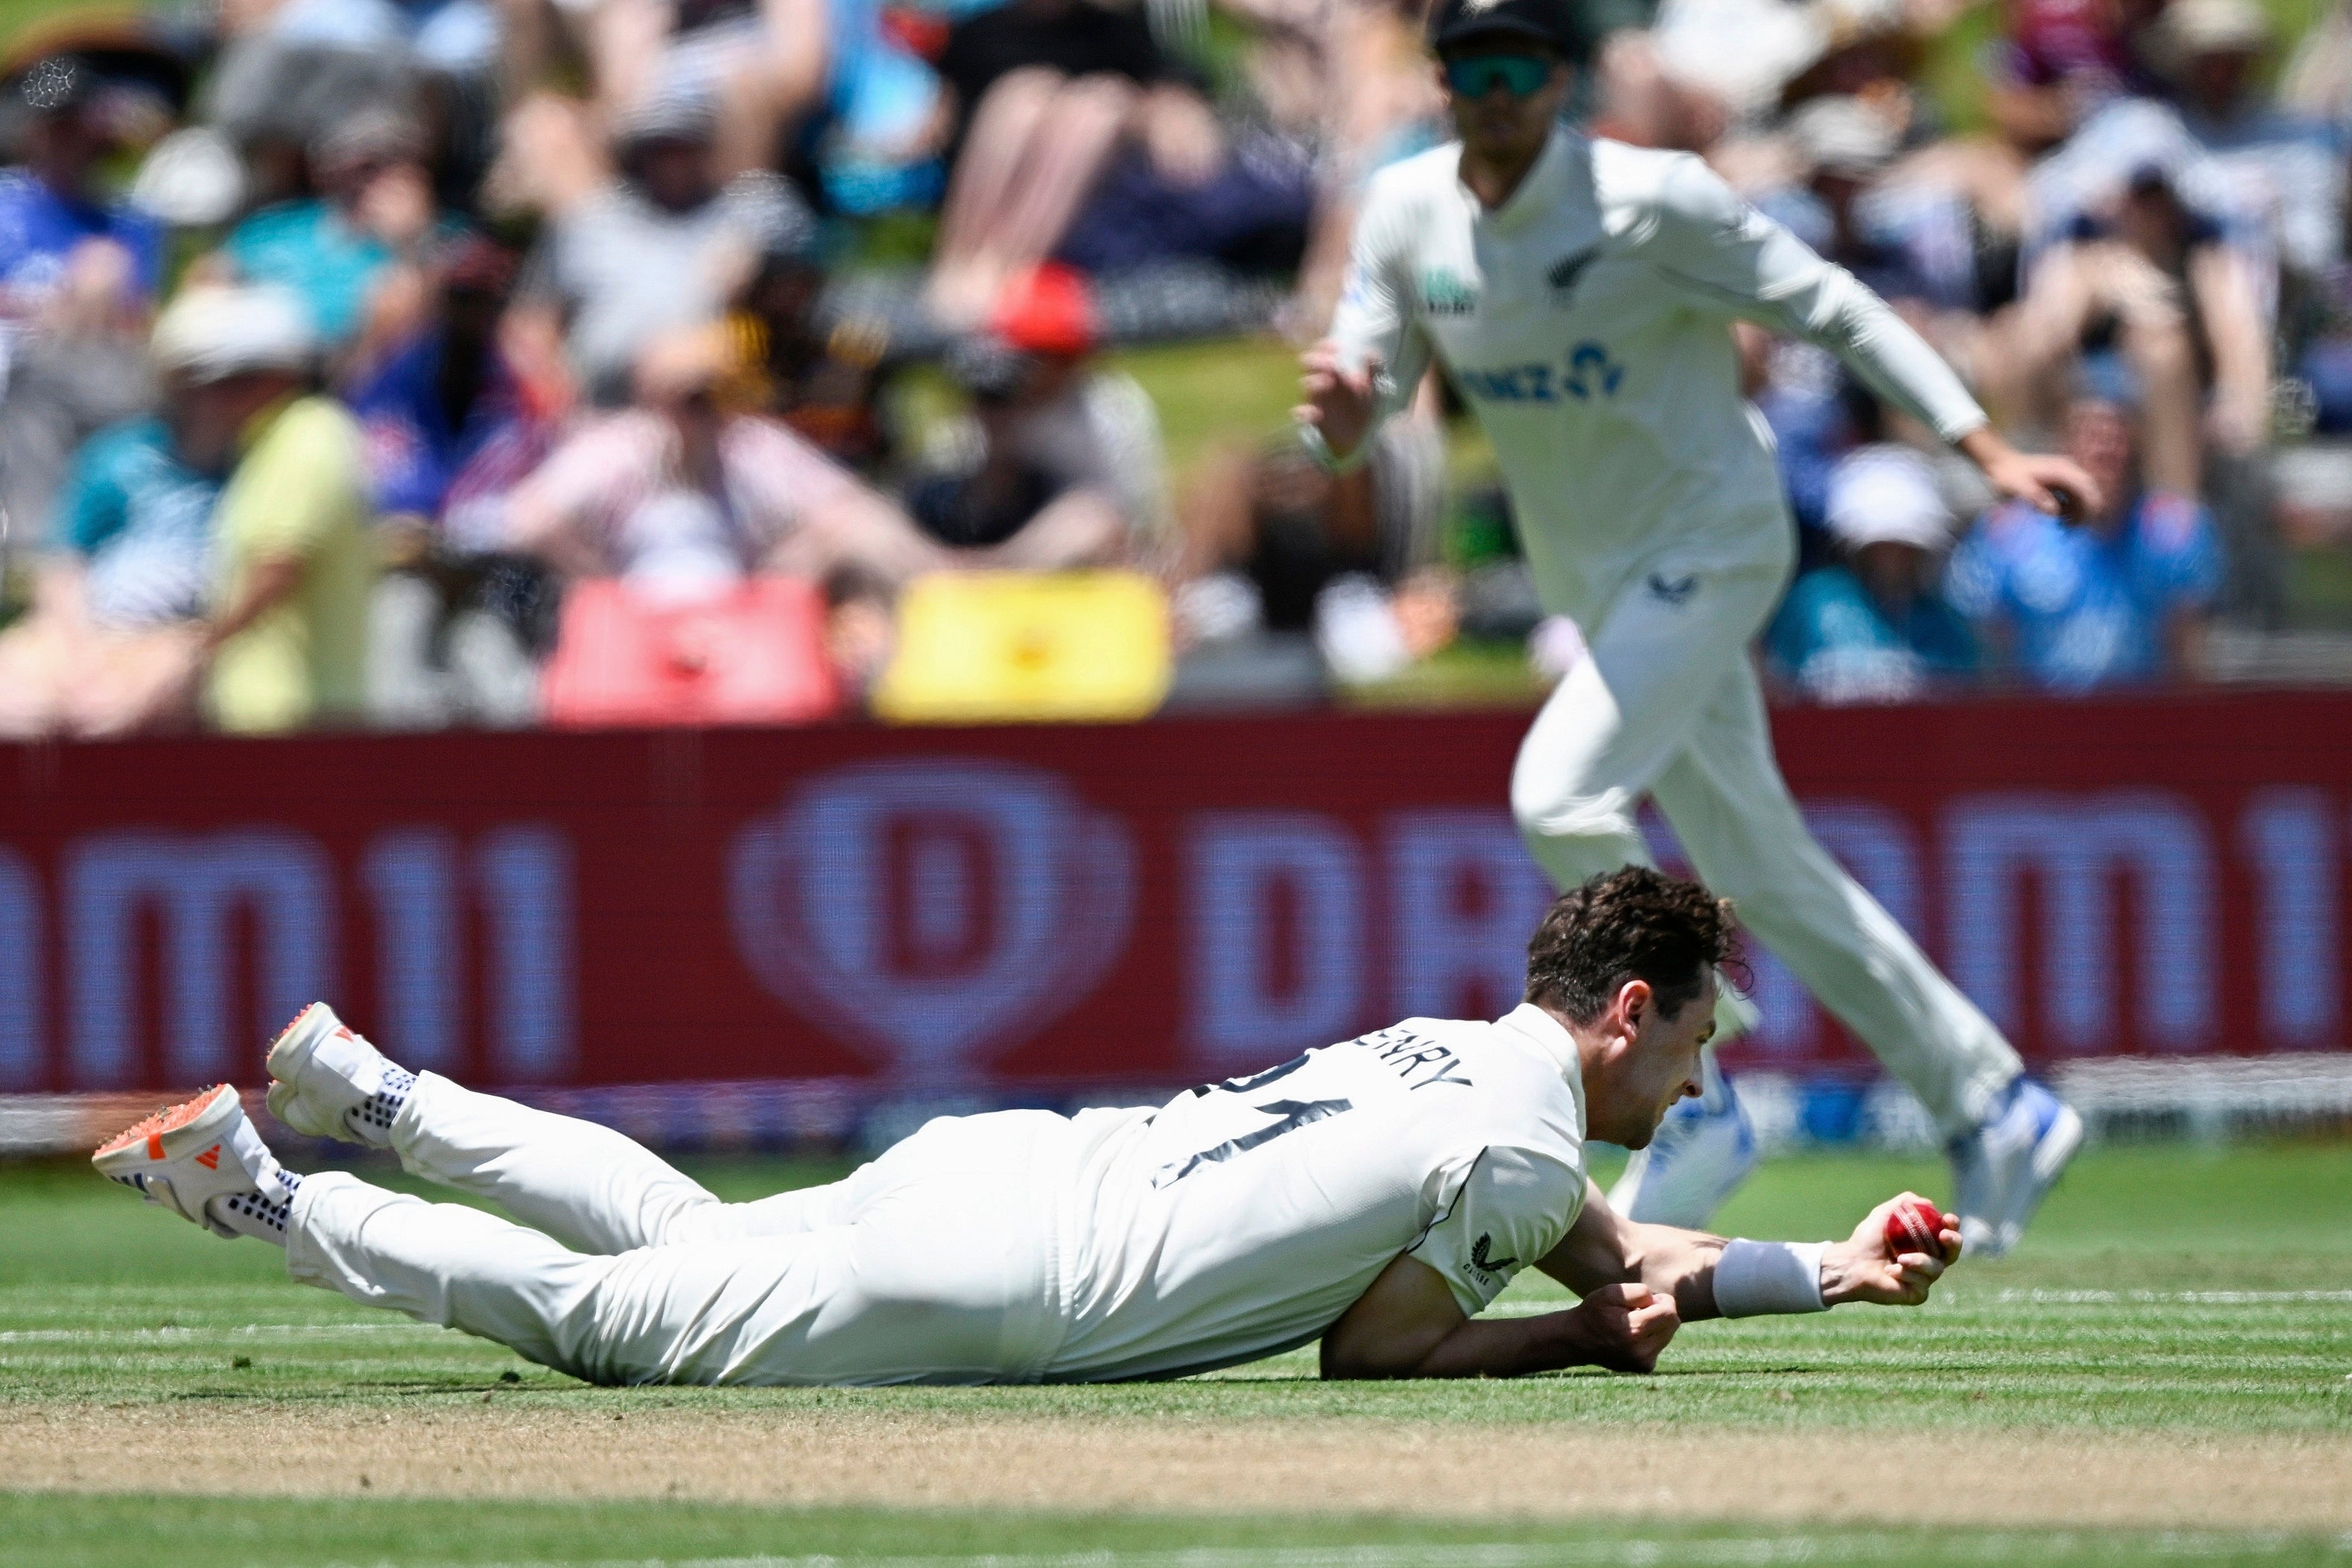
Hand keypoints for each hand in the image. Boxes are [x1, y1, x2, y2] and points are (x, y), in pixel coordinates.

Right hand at [1294, 340, 1379, 464]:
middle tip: (1332, 363)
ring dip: (1314, 382)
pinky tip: (1315, 413)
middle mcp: (1321, 384)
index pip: (1323, 353)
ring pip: (1306, 386)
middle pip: (1309, 365)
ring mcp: (1316, 401)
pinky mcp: (1313, 420)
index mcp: (1334, 373)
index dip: (1326, 347)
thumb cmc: (1362, 410)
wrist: (1359, 438)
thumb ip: (1373, 372)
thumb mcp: (1373, 391)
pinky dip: (1304, 413)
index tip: (1337, 347)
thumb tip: (1371, 353)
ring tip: (1328, 382)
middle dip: (1317, 360)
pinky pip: (1302, 414)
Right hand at [1562, 1281, 1680, 1372]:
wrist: (1578, 1340)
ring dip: (1656, 1325)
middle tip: (1640, 1309)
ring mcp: (1643, 1362)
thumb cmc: (1594, 1312)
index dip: (1663, 1300)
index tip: (1649, 1299)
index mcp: (1634, 1330)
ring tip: (1634, 1322)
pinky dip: (1652, 1337)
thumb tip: (1658, 1302)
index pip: (1670, 1313)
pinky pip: (1660, 1345)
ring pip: (1668, 1335)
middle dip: (1661, 1312)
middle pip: (1673, 1324)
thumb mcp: (1610, 1292)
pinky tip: (1633, 1335)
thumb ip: (1638, 1291)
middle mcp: (1641, 1350)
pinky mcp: (1644, 1367)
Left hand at [1820, 1191, 1961, 1307]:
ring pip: (1937, 1269)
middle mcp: (1928, 1259)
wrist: (1852, 1263)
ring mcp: (1924, 1278)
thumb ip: (1904, 1204)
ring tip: (1899, 1258)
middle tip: (1944, 1236)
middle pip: (1952, 1253)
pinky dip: (1908, 1276)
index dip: (1952, 1226)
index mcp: (1924, 1241)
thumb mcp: (1884, 1214)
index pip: (1946, 1233)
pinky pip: (1923, 1285)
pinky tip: (1891, 1272)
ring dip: (1920, 1261)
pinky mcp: (1917, 1294)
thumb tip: (1927, 1203)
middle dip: (1954, 1243)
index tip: (1948, 1219)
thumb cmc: (1867, 1240)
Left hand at [1958, 427, 2101, 520]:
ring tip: (2065, 527)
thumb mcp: (2018, 487)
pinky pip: (2073, 498)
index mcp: (2061, 470)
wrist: (1999, 464)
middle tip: (2074, 528)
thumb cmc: (2007, 475)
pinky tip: (2061, 520)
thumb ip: (2035, 497)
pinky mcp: (2060, 484)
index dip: (2091, 503)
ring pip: (2082, 496)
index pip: (2086, 486)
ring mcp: (2065, 476)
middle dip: (2086, 511)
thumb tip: (2054, 511)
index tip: (2088, 521)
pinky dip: (2071, 510)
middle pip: (2088, 491)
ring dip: (2079, 512)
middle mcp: (2068, 471)